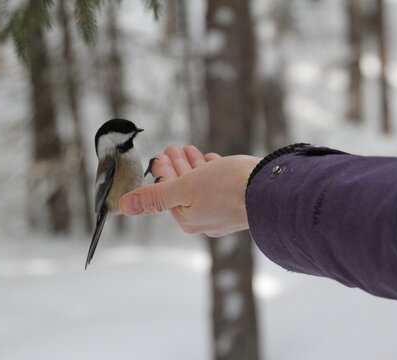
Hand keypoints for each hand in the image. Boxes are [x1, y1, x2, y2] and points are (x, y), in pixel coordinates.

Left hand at [119, 145, 260, 236]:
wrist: (272, 191)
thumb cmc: (227, 189)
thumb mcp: (184, 188)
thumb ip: (155, 196)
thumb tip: (124, 206)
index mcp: (188, 218)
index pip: (167, 192)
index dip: (162, 171)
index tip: (160, 154)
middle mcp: (205, 219)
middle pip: (184, 190)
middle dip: (177, 167)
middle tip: (173, 148)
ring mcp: (224, 212)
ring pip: (202, 186)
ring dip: (193, 167)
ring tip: (190, 150)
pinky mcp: (240, 202)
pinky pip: (220, 186)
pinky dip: (211, 172)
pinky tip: (211, 161)